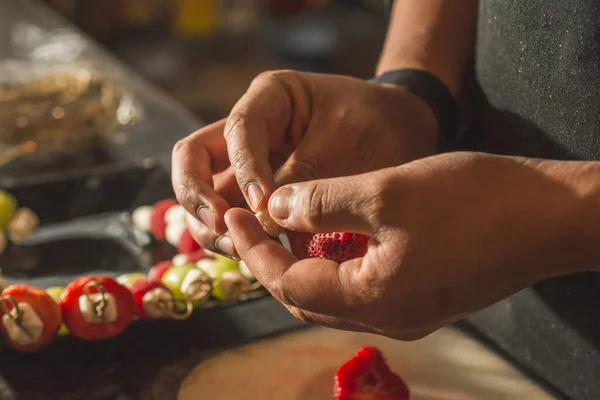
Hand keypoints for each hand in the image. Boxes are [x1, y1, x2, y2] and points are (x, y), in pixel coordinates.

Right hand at [171, 70, 437, 257]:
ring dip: (210, 225)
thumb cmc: (378, 127)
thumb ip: (307, 176)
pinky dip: (234, 238)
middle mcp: (249, 131)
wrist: (402, 136)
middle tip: (224, 229)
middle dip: (199, 196)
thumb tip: (267, 221)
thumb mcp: (348, 141)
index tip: (264, 204)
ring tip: (241, 251)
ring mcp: (248, 165)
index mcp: (270, 99)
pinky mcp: (258, 196)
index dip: (245, 169)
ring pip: (204, 194)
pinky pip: (231, 217)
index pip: (238, 130)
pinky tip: (253, 257)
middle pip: (193, 159)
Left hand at [224, 152, 593, 339]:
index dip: (254, 249)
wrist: (550, 214)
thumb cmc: (472, 199)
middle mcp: (388, 318)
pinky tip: (329, 235)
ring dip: (301, 262)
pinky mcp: (425, 296)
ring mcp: (409, 311)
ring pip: (334, 293)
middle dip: (271, 260)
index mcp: (373, 300)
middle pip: (307, 296)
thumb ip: (321, 201)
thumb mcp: (385, 191)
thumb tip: (273, 207)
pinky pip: (362, 286)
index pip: (288, 283)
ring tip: (279, 227)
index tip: (232, 214)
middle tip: (249, 221)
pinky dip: (335, 262)